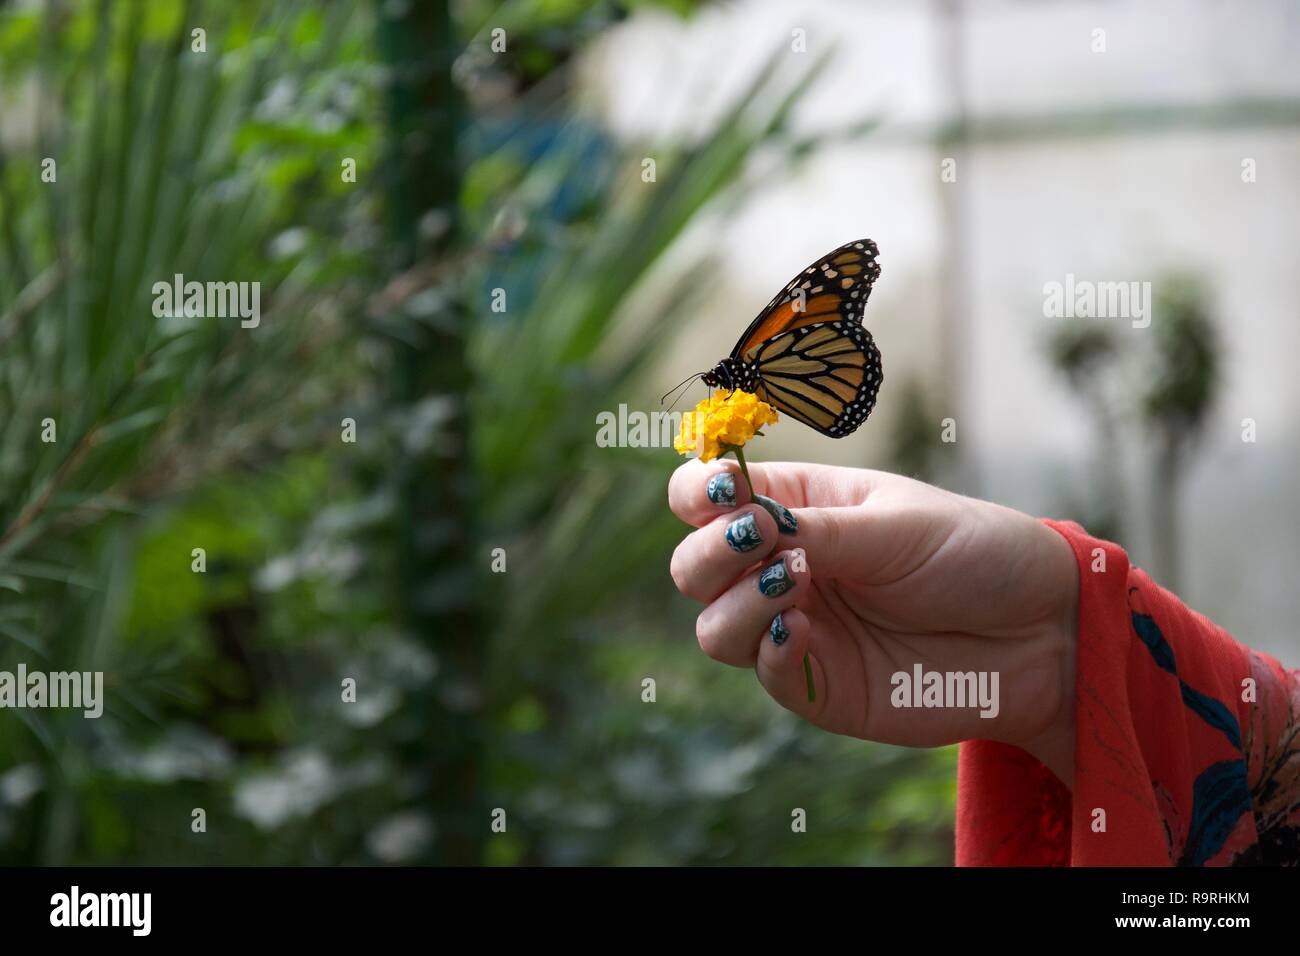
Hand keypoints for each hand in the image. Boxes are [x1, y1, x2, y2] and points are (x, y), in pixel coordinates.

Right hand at [668, 459, 1078, 786]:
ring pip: (711, 625)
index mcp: (797, 506)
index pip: (706, 494)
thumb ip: (817, 530)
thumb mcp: (897, 525)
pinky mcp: (816, 684)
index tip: (725, 491)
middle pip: (693, 564)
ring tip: (797, 584)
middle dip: (711, 551)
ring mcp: (794, 627)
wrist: (1040, 635)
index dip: (698, 490)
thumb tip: (748, 527)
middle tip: (764, 539)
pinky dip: (770, 650)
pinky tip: (806, 630)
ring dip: (738, 602)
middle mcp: (782, 566)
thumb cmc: (975, 555)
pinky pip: (762, 671)